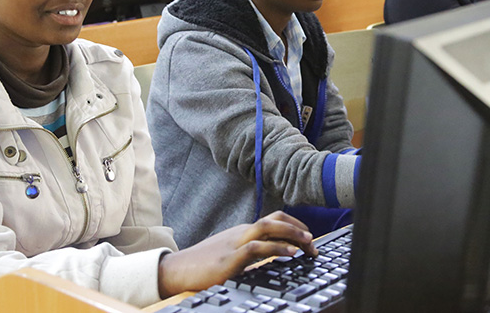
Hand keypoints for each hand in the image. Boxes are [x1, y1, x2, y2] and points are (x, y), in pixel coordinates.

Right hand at [157, 211, 316, 297]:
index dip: (294, 226)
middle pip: (275, 219)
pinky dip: (276, 249)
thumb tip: (270, 258)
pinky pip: (257, 248)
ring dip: (292, 234)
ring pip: (268, 227)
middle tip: (313, 242)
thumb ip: (248, 253)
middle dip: (298, 228)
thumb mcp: (230, 255)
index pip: (273, 220)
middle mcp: (241, 232)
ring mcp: (235, 243)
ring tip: (308, 243)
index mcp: (242, 232)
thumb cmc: (202, 264)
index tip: (308, 239)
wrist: (176, 270)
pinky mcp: (230, 258)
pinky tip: (289, 254)